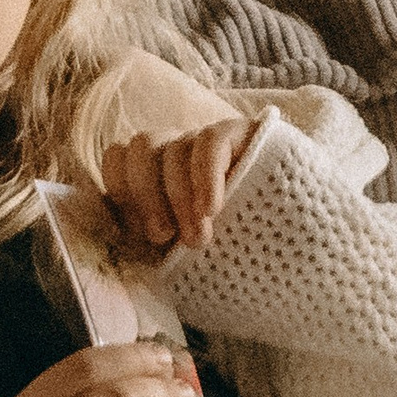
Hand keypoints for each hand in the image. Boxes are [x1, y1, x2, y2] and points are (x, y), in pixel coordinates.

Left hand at [98, 114, 262, 259]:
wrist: (292, 261)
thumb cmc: (225, 259)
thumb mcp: (175, 256)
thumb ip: (142, 240)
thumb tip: (104, 231)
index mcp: (156, 175)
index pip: (118, 157)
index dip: (122, 191)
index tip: (138, 232)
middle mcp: (178, 152)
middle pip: (140, 148)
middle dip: (146, 196)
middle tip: (165, 237)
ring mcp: (208, 142)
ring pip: (173, 148)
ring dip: (179, 197)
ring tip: (198, 239)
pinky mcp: (242, 135)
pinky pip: (210, 142)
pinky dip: (204, 177)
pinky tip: (212, 208)